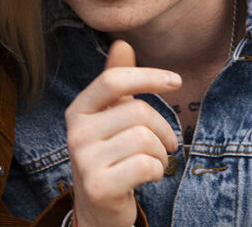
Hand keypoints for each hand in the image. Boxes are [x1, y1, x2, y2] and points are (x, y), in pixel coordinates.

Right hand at [65, 41, 180, 226]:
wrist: (98, 209)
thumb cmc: (111, 157)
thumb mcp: (111, 117)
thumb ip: (116, 82)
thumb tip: (121, 43)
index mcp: (78, 110)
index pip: (113, 80)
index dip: (147, 76)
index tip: (176, 81)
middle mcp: (76, 133)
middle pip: (138, 112)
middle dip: (162, 129)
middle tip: (166, 144)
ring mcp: (84, 160)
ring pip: (145, 139)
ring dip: (161, 154)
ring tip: (154, 162)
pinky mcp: (98, 186)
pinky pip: (145, 165)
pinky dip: (157, 171)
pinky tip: (147, 176)